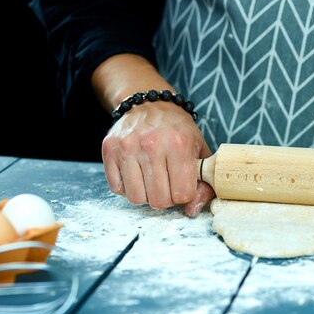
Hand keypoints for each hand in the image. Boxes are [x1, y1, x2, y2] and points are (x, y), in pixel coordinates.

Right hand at [102, 100, 214, 215]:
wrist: (149, 103)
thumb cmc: (178, 129)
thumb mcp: (199, 149)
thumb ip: (204, 182)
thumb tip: (192, 210)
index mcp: (179, 144)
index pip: (182, 194)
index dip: (184, 196)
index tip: (183, 186)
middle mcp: (152, 145)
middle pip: (159, 200)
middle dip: (166, 199)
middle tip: (167, 185)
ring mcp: (128, 147)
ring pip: (136, 198)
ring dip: (146, 196)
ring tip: (152, 181)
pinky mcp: (110, 149)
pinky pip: (117, 188)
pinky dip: (128, 188)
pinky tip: (137, 175)